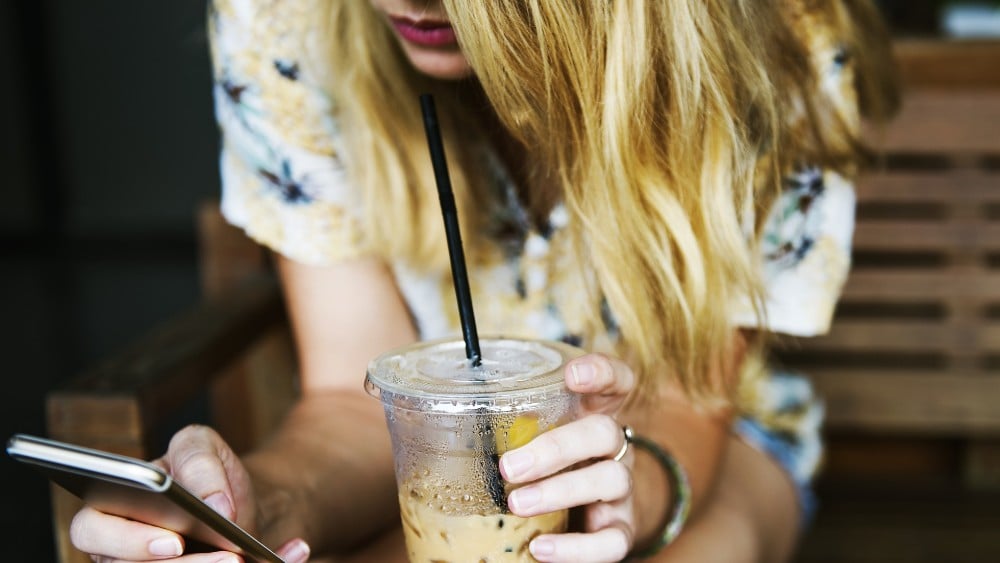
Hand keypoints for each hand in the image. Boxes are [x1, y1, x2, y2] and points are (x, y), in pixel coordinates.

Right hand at [69, 425, 310, 562]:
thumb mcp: (203, 447)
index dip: (128, 540)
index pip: (92, 530)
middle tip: (228, 559)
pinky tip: (289, 553)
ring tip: (245, 559)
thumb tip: (214, 504)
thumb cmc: (208, 474)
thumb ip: (201, 463)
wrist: (240, 505)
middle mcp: (121, 551)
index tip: (174, 540)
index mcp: (110, 508)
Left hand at [499, 353, 636, 562]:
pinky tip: (541, 548)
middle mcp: (613, 448)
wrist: (581, 518)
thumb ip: (498, 427)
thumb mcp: (526, 439)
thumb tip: (416, 426)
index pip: (615, 381)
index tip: (571, 375)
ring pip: (611, 480)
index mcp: (592, 414)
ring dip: (560, 491)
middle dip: (556, 447)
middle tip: (509, 466)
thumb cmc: (543, 466)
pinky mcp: (621, 529)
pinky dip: (577, 548)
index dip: (600, 372)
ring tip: (517, 504)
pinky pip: (613, 540)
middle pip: (604, 432)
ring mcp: (621, 489)